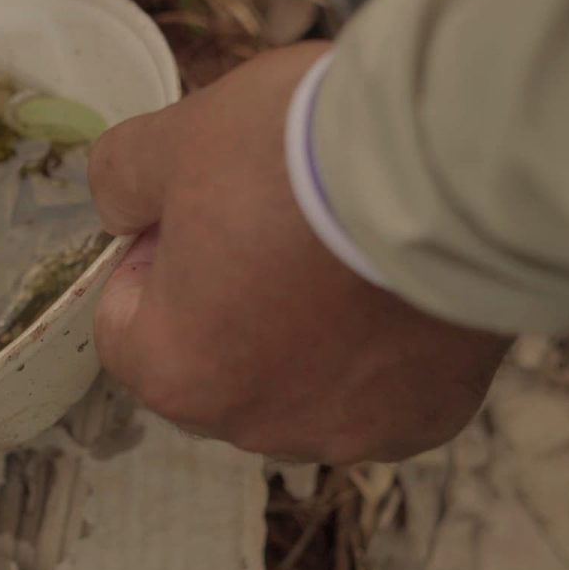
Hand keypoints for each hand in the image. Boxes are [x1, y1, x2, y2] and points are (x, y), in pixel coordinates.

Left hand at [89, 43, 512, 463]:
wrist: (449, 165)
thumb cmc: (297, 155)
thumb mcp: (179, 138)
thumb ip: (122, 179)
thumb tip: (119, 204)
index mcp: (177, 371)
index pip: (125, 324)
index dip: (152, 256)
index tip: (197, 206)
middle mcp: (257, 425)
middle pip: (214, 362)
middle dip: (228, 302)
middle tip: (277, 223)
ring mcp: (350, 431)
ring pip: (301, 384)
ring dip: (308, 334)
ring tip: (347, 250)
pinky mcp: (429, 420)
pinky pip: (385, 393)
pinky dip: (385, 351)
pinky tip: (398, 288)